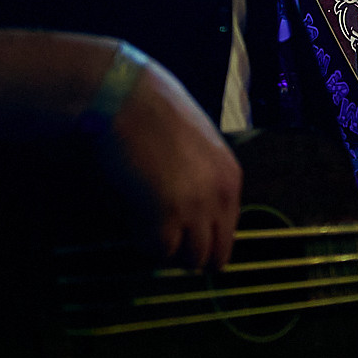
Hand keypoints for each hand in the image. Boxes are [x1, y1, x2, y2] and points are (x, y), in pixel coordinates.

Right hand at [100, 50, 242, 270]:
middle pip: (216, 255)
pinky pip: (159, 252)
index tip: (179, 233)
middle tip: (161, 239)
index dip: (201, 237)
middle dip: (189, 253)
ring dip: (167, 251)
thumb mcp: (196, 146)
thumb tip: (191, 217)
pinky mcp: (165, 216)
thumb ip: (202, 181)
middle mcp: (221, 195)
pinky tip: (133, 219)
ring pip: (191, 259)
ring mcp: (196, 208)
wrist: (126, 98)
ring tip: (146, 226)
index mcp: (231, 176)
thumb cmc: (153, 115)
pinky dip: (145, 243)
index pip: (228, 232)